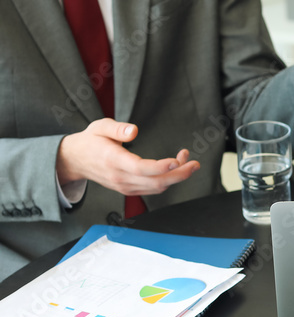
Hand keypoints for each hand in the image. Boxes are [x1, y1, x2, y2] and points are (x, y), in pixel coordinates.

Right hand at [56, 119, 199, 195]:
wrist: (76, 160)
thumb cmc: (90, 141)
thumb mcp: (99, 126)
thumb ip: (116, 128)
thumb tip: (133, 131)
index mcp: (113, 160)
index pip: (140, 168)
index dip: (161, 167)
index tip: (177, 160)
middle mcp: (120, 177)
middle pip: (155, 182)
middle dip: (179, 174)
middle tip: (194, 163)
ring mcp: (125, 186)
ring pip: (157, 188)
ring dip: (177, 177)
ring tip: (188, 161)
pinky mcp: (129, 190)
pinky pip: (153, 189)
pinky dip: (168, 180)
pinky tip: (175, 168)